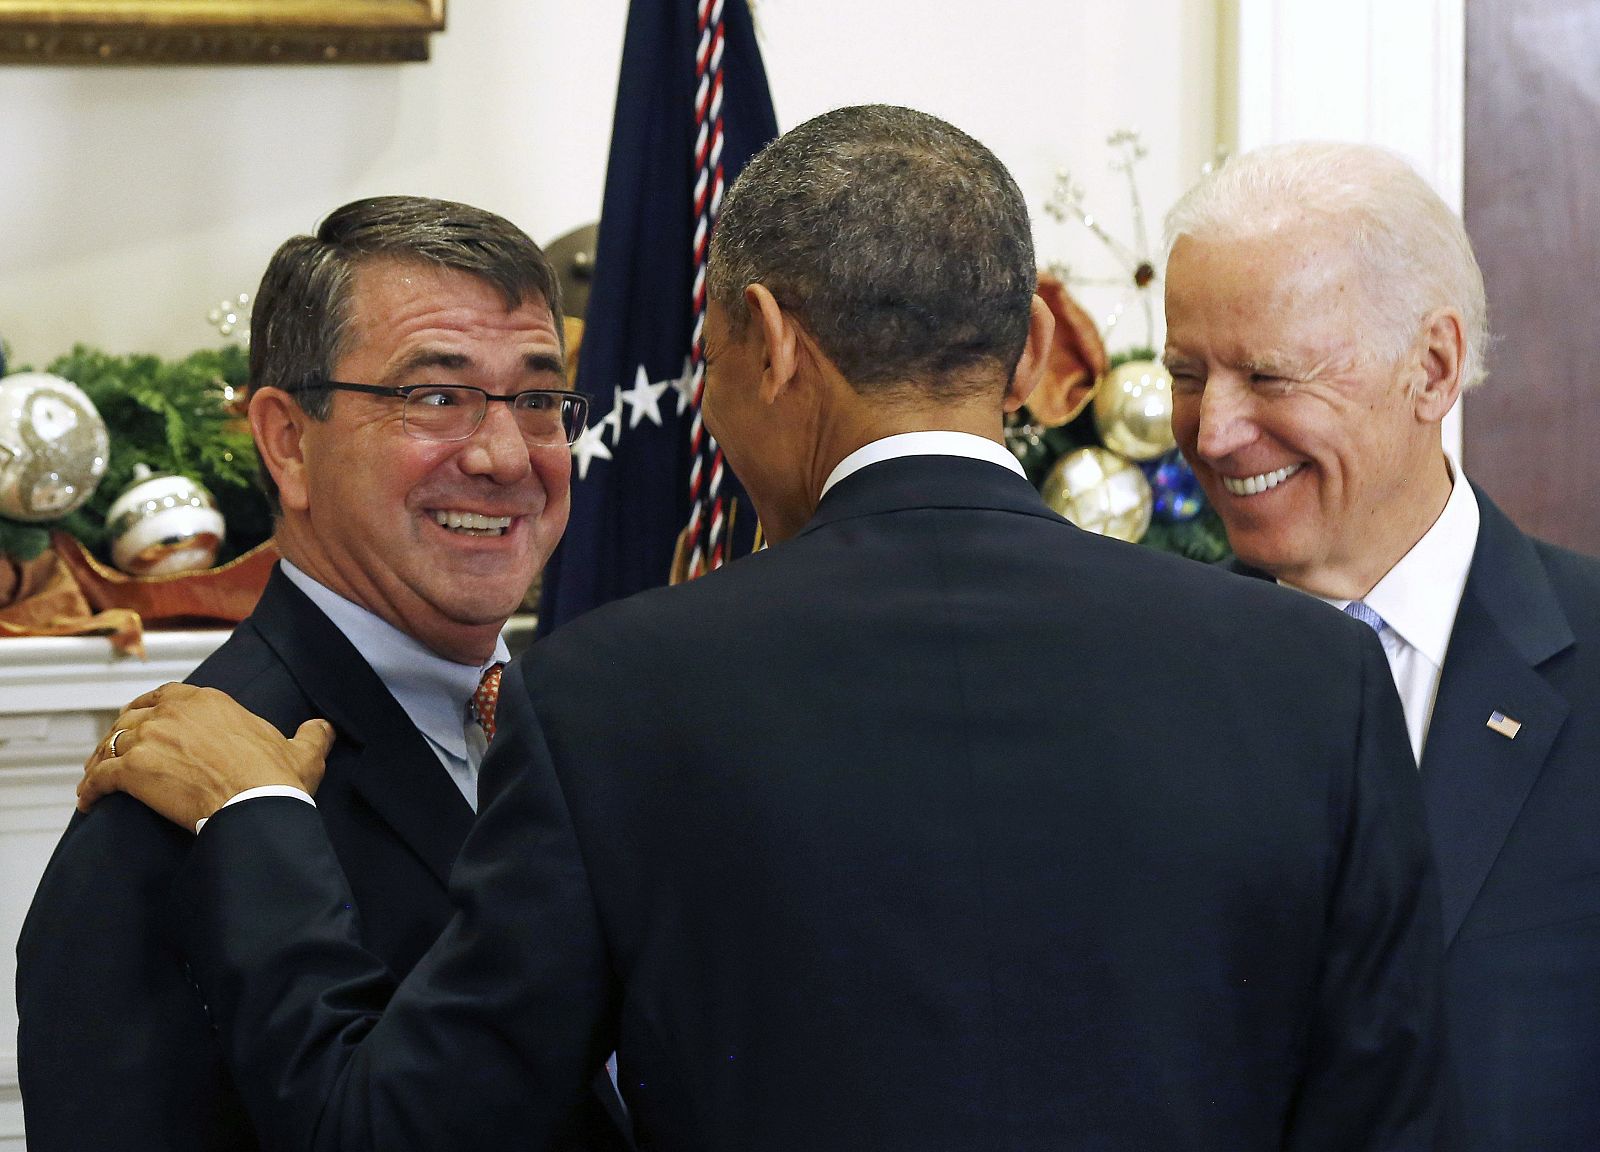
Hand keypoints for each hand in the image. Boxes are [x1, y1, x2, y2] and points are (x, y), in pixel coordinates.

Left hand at [78, 682, 334, 830]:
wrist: (256, 805)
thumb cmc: (277, 780)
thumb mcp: (304, 751)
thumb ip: (312, 733)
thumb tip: (324, 727)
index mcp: (208, 700)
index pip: (166, 694)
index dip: (152, 708)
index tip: (146, 721)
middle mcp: (172, 712)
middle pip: (132, 716)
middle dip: (122, 732)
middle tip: (118, 750)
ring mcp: (149, 739)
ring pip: (110, 744)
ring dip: (100, 760)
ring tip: (97, 776)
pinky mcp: (131, 771)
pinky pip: (98, 777)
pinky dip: (89, 788)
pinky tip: (88, 800)